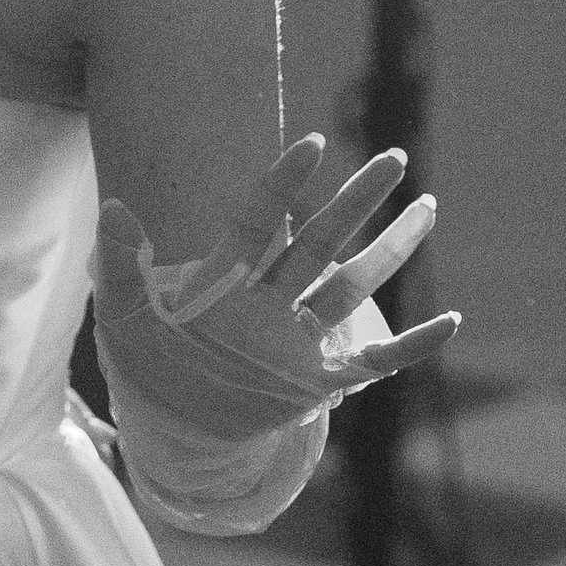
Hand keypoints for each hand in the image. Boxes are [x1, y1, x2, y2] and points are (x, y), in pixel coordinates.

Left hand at [95, 138, 457, 438]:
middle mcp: (271, 299)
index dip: (284, 183)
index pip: (261, 219)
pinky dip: (412, 346)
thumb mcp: (123, 315)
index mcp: (228, 276)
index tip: (311, 143)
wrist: (171, 422)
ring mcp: (297, 339)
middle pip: (321, 240)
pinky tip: (450, 321)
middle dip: (357, 200)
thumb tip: (114, 209)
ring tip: (426, 207)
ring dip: (389, 251)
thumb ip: (118, 264)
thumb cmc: (148, 361)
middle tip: (394, 156)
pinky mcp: (317, 380)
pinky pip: (374, 361)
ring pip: (352, 286)